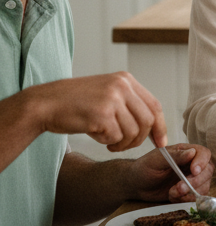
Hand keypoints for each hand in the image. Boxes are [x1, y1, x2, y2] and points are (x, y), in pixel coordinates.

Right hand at [32, 72, 167, 149]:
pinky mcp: (102, 114)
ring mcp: (112, 99)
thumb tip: (153, 127)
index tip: (161, 142)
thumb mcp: (107, 94)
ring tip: (108, 141)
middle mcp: (122, 86)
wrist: (44, 103)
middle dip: (139, 139)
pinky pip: (115, 137)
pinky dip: (107, 142)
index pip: (155, 105)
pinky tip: (94, 135)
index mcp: (126, 79)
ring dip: (122, 143)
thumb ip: (129, 104)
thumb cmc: (75, 103)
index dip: (160, 126)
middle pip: (148, 121)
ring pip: (133, 132)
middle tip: (123, 145)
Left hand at [126, 143, 214, 202]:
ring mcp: (193, 179)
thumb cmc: (145, 168)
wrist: (137, 185)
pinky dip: (187, 199)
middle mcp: (193, 164)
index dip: (202, 162)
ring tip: (172, 193)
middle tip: (178, 188)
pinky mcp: (190, 192)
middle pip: (207, 171)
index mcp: (187, 152)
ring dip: (190, 192)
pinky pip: (197, 197)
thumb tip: (192, 152)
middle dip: (194, 182)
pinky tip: (173, 197)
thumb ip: (174, 156)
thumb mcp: (156, 160)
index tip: (193, 171)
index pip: (204, 154)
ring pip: (205, 185)